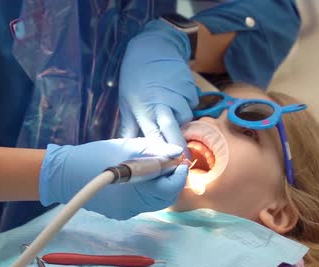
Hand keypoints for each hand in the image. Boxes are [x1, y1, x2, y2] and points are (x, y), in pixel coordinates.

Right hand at [39, 138, 188, 219]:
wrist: (64, 174)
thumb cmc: (95, 156)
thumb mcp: (126, 147)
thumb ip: (154, 150)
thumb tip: (176, 153)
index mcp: (136, 189)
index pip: (169, 188)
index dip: (179, 174)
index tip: (180, 161)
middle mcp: (133, 206)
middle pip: (166, 198)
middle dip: (172, 181)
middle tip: (171, 164)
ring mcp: (126, 212)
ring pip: (155, 202)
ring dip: (161, 186)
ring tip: (156, 168)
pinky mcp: (120, 214)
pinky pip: (142, 203)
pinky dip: (147, 191)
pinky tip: (140, 178)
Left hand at [119, 19, 197, 149]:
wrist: (152, 48)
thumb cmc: (134, 77)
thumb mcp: (127, 101)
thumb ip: (129, 126)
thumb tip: (126, 148)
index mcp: (143, 109)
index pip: (154, 137)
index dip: (162, 153)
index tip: (168, 166)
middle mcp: (161, 104)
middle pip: (173, 131)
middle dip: (180, 148)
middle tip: (185, 160)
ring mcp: (177, 95)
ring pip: (186, 118)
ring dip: (182, 122)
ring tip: (173, 116)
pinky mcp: (188, 87)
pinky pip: (192, 104)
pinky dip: (187, 106)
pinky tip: (178, 99)